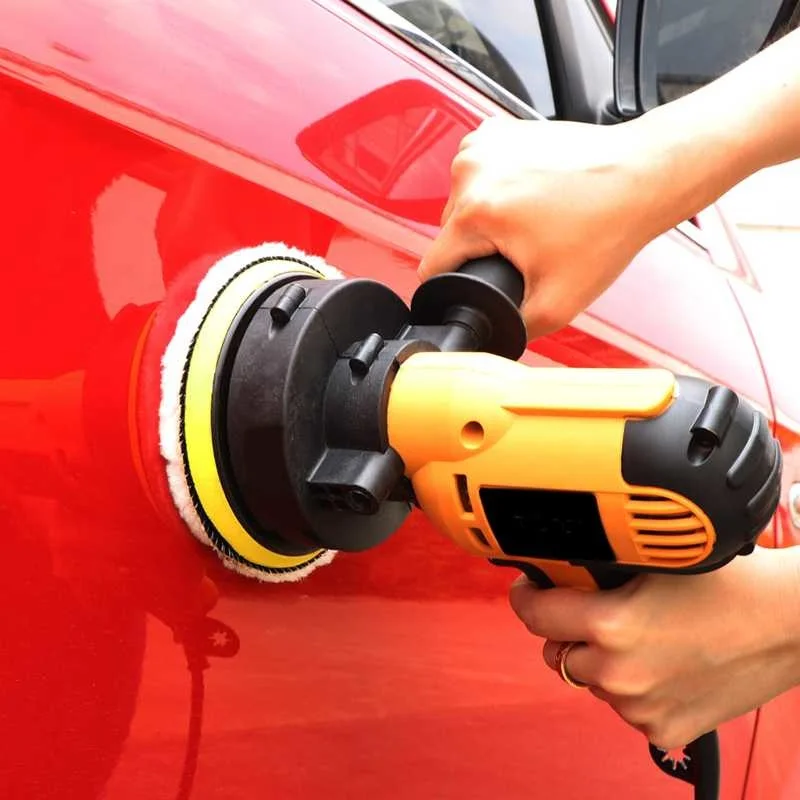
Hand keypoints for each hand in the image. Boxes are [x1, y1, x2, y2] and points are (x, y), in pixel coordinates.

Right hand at [418, 116, 669, 338]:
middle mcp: (472, 170)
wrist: (642, 175)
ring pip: (462, 205)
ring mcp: (484, 144)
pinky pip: (478, 176)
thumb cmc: (608, 226)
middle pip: (449, 234)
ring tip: (534, 219)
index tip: (489, 279)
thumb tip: (487, 336)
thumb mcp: (557, 303)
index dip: (456, 285)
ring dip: (487, 218)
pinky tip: (531, 195)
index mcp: (477, 210)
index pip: (433, 266)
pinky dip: (497, 188)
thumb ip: (511, 329)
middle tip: (526, 247)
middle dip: (480, 248)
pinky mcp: (497, 131)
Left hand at [508, 546, 799, 749]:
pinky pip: (625, 707)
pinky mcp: (663, 731)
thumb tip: (563, 564)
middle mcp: (618, 672)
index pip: (534, 614)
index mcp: (609, 625)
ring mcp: (639, 707)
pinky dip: (632, 688)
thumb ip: (600, 566)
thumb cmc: (732, 586)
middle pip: (557, 651)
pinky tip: (663, 663)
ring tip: (642, 637)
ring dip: (600, 661)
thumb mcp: (653, 561)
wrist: (789, 624)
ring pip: (590, 681)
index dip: (527, 596)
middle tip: (596, 611)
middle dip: (567, 631)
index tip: (531, 590)